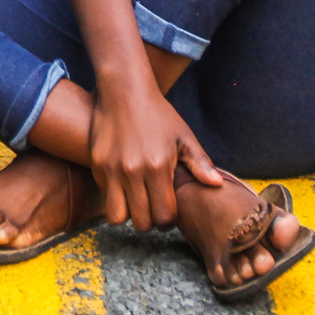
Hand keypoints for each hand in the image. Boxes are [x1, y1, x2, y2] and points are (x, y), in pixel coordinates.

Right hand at [88, 75, 224, 231]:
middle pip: (141, 222)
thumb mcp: (183, 136)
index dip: (168, 221)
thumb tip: (216, 185)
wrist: (124, 92)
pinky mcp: (97, 166)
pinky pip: (106, 195)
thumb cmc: (158, 114)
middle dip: (150, 222)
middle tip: (153, 211)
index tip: (169, 214)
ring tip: (136, 204)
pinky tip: (124, 185)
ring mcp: (112, 170)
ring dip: (128, 215)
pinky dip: (115, 197)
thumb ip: (200, 163)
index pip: (163, 215)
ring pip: (117, 216)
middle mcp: (133, 172)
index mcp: (158, 168)